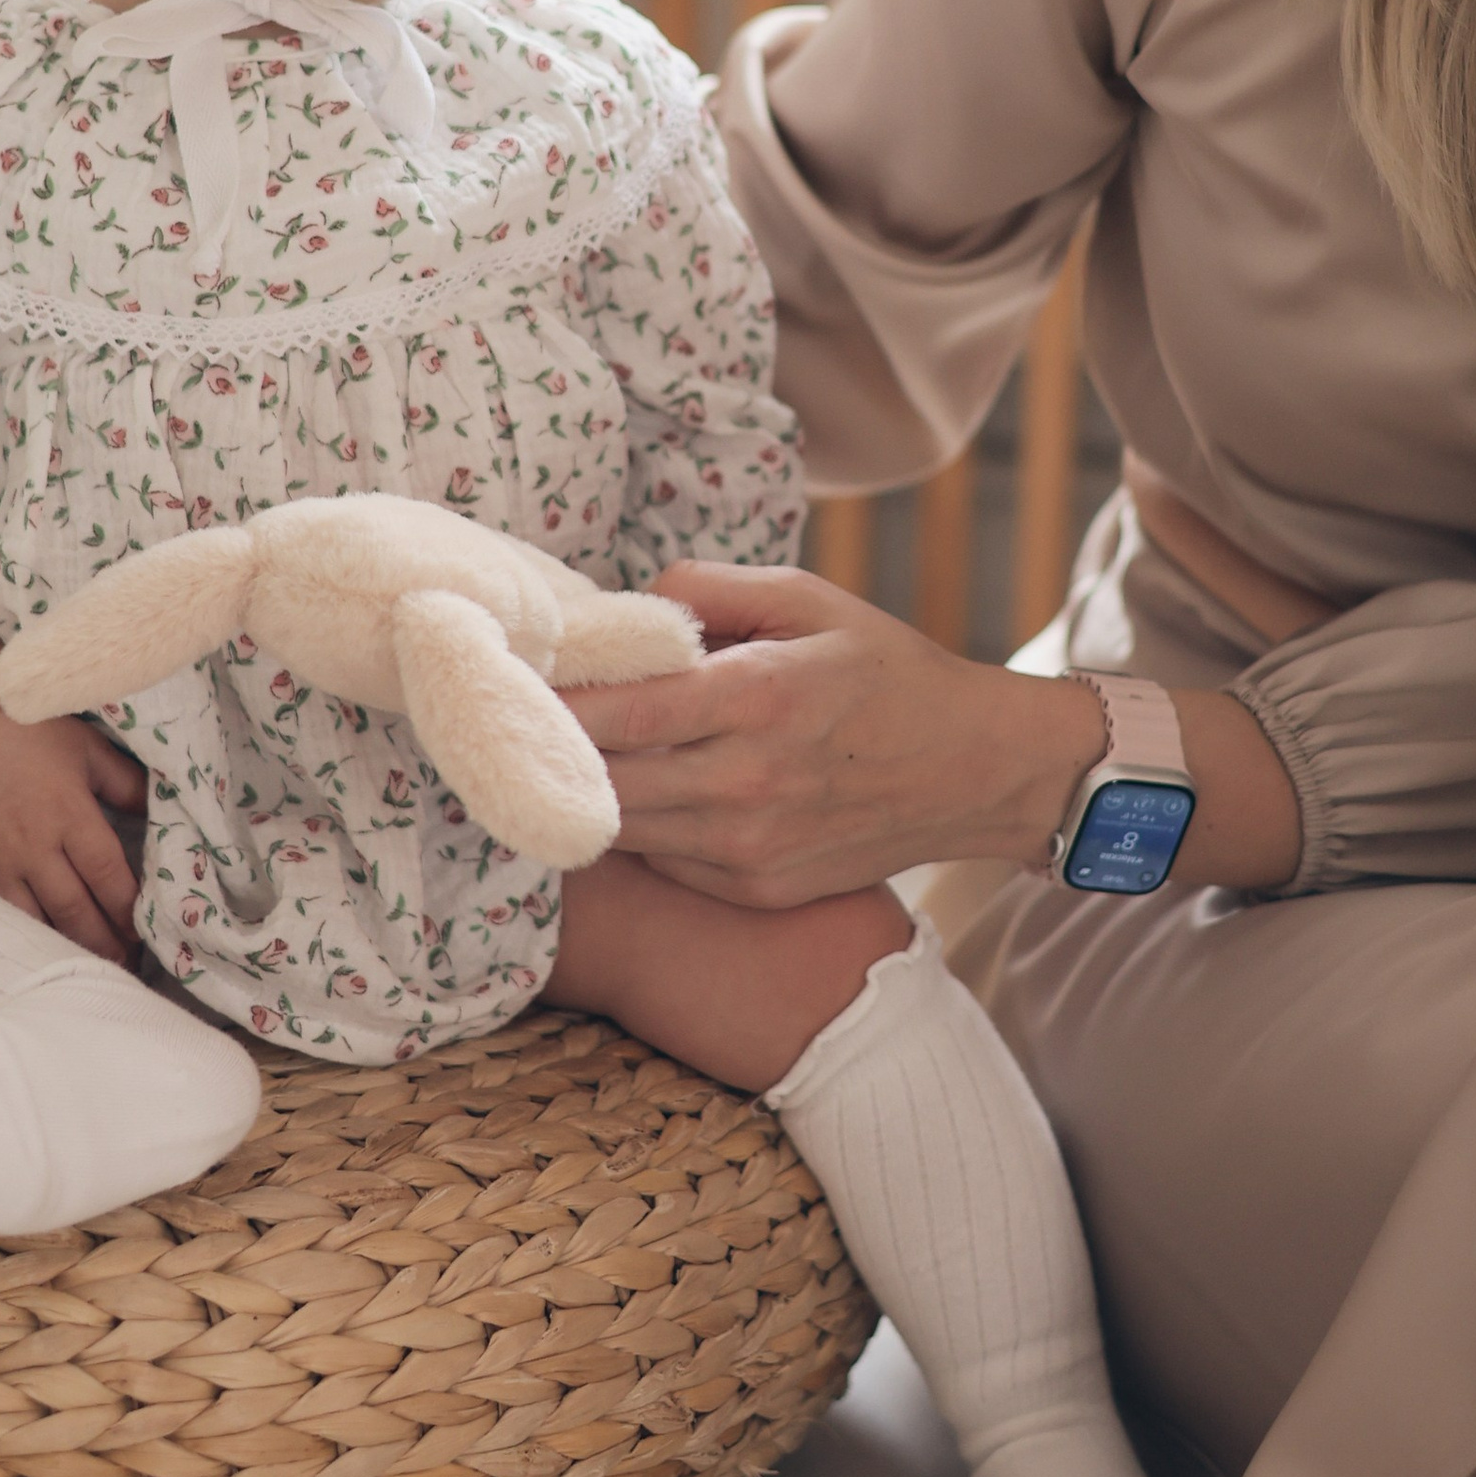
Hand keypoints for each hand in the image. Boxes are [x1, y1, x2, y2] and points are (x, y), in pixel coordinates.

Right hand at [0, 711, 147, 961]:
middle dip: (103, 943)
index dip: (127, 911)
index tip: (144, 932)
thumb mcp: (87, 749)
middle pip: (75, 909)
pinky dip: (12, 934)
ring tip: (86, 970)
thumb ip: (126, 784)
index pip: (107, 875)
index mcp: (69, 812)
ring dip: (62, 948)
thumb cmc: (29, 737)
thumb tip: (165, 812)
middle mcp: (32, 843)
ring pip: (32, 920)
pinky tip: (31, 951)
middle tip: (123, 967)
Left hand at [560, 562, 1101, 906]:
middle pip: (602, 780)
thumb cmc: (886, 673)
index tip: (503, 680)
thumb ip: (708, 588)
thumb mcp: (809, 600)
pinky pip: (660, 860)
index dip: (549, 702)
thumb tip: (622, 605)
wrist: (972, 771)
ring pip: (619, 827)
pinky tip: (632, 790)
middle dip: (547, 750)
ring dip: (581, 792)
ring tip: (553, 751)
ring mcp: (750, 849)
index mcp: (760, 697)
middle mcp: (748, 783)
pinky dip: (636, 826)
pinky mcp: (755, 888)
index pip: (621, 713)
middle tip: (506, 715)